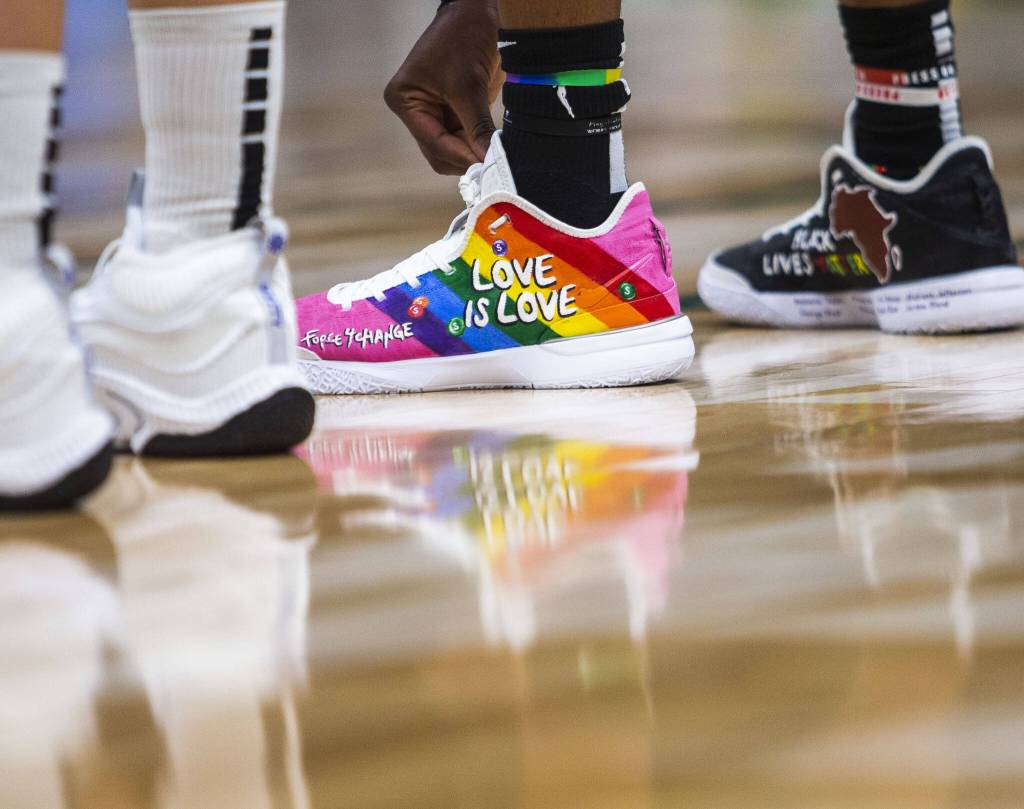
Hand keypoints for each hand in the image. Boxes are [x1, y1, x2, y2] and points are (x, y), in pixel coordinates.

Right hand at [384, 0, 502, 174]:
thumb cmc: (464, 37)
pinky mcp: (454, 113)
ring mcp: (435, 113)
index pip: (433, 142)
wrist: (479, 14)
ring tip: (496, 156)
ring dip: (474, 154)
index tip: (486, 167)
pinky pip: (466, 140)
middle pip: (440, 153)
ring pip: (454, 151)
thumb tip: (488, 160)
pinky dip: (479, 145)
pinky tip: (494, 147)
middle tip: (493, 165)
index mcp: (405, 101)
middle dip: (465, 158)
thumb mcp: (469, 84)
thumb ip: (477, 126)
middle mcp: (416, 111)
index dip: (460, 156)